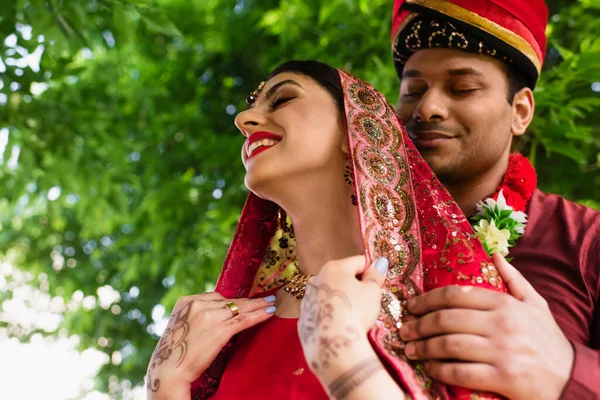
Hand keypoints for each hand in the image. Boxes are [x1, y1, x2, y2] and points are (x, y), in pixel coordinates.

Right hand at [146, 292, 275, 399]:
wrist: (168, 372)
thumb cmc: (173, 355)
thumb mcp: (181, 327)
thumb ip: (195, 317)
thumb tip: (217, 315)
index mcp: (186, 302)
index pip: (215, 297)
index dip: (232, 301)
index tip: (245, 301)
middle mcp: (197, 305)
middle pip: (229, 301)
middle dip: (249, 301)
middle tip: (265, 298)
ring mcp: (209, 317)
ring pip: (239, 308)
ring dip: (258, 306)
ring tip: (271, 303)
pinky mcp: (219, 331)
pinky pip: (243, 320)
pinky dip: (259, 315)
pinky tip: (269, 313)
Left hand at [298, 256, 387, 375]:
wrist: (332, 345)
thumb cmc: (356, 312)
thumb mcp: (372, 292)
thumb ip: (375, 275)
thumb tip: (380, 261)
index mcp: (334, 267)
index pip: (358, 262)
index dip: (371, 271)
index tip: (379, 284)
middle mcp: (317, 278)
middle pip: (342, 276)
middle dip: (356, 285)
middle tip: (368, 302)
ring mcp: (307, 298)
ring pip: (330, 293)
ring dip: (342, 298)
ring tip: (354, 315)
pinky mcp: (304, 317)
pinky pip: (322, 310)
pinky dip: (331, 313)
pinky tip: (340, 325)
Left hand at [399, 253, 573, 399]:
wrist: (571, 379)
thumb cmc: (548, 340)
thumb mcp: (535, 304)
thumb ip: (513, 278)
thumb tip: (494, 253)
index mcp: (506, 303)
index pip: (456, 295)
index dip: (427, 299)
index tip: (412, 305)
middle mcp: (502, 324)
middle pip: (447, 319)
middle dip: (419, 324)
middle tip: (404, 328)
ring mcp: (502, 352)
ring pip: (449, 345)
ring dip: (423, 347)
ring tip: (410, 348)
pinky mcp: (503, 378)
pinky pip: (460, 372)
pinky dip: (439, 370)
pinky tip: (429, 368)